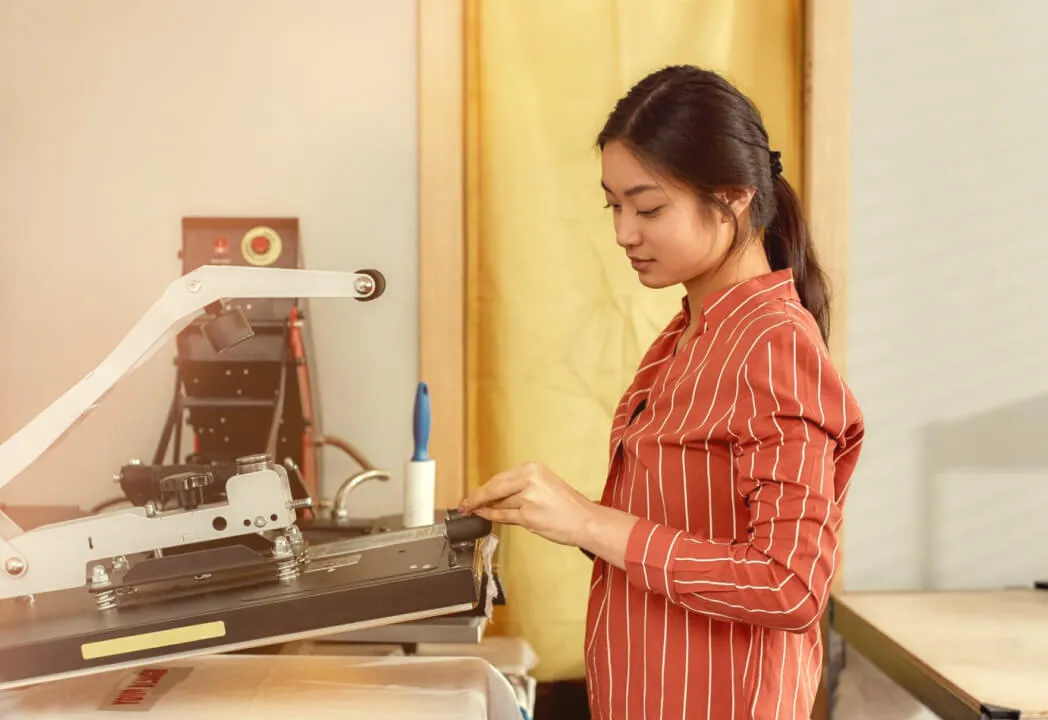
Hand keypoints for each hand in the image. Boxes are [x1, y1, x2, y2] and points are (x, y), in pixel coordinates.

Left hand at [458, 461, 595, 546]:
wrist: (585, 521)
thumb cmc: (569, 506)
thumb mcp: (545, 485)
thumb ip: (521, 486)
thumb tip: (495, 494)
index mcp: (534, 468)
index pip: (500, 478)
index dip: (483, 488)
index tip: (473, 493)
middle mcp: (529, 480)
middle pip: (494, 488)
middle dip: (477, 497)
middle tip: (464, 503)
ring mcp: (528, 498)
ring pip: (498, 503)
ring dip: (484, 508)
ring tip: (473, 510)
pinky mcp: (527, 516)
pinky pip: (503, 516)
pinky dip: (490, 516)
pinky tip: (482, 515)